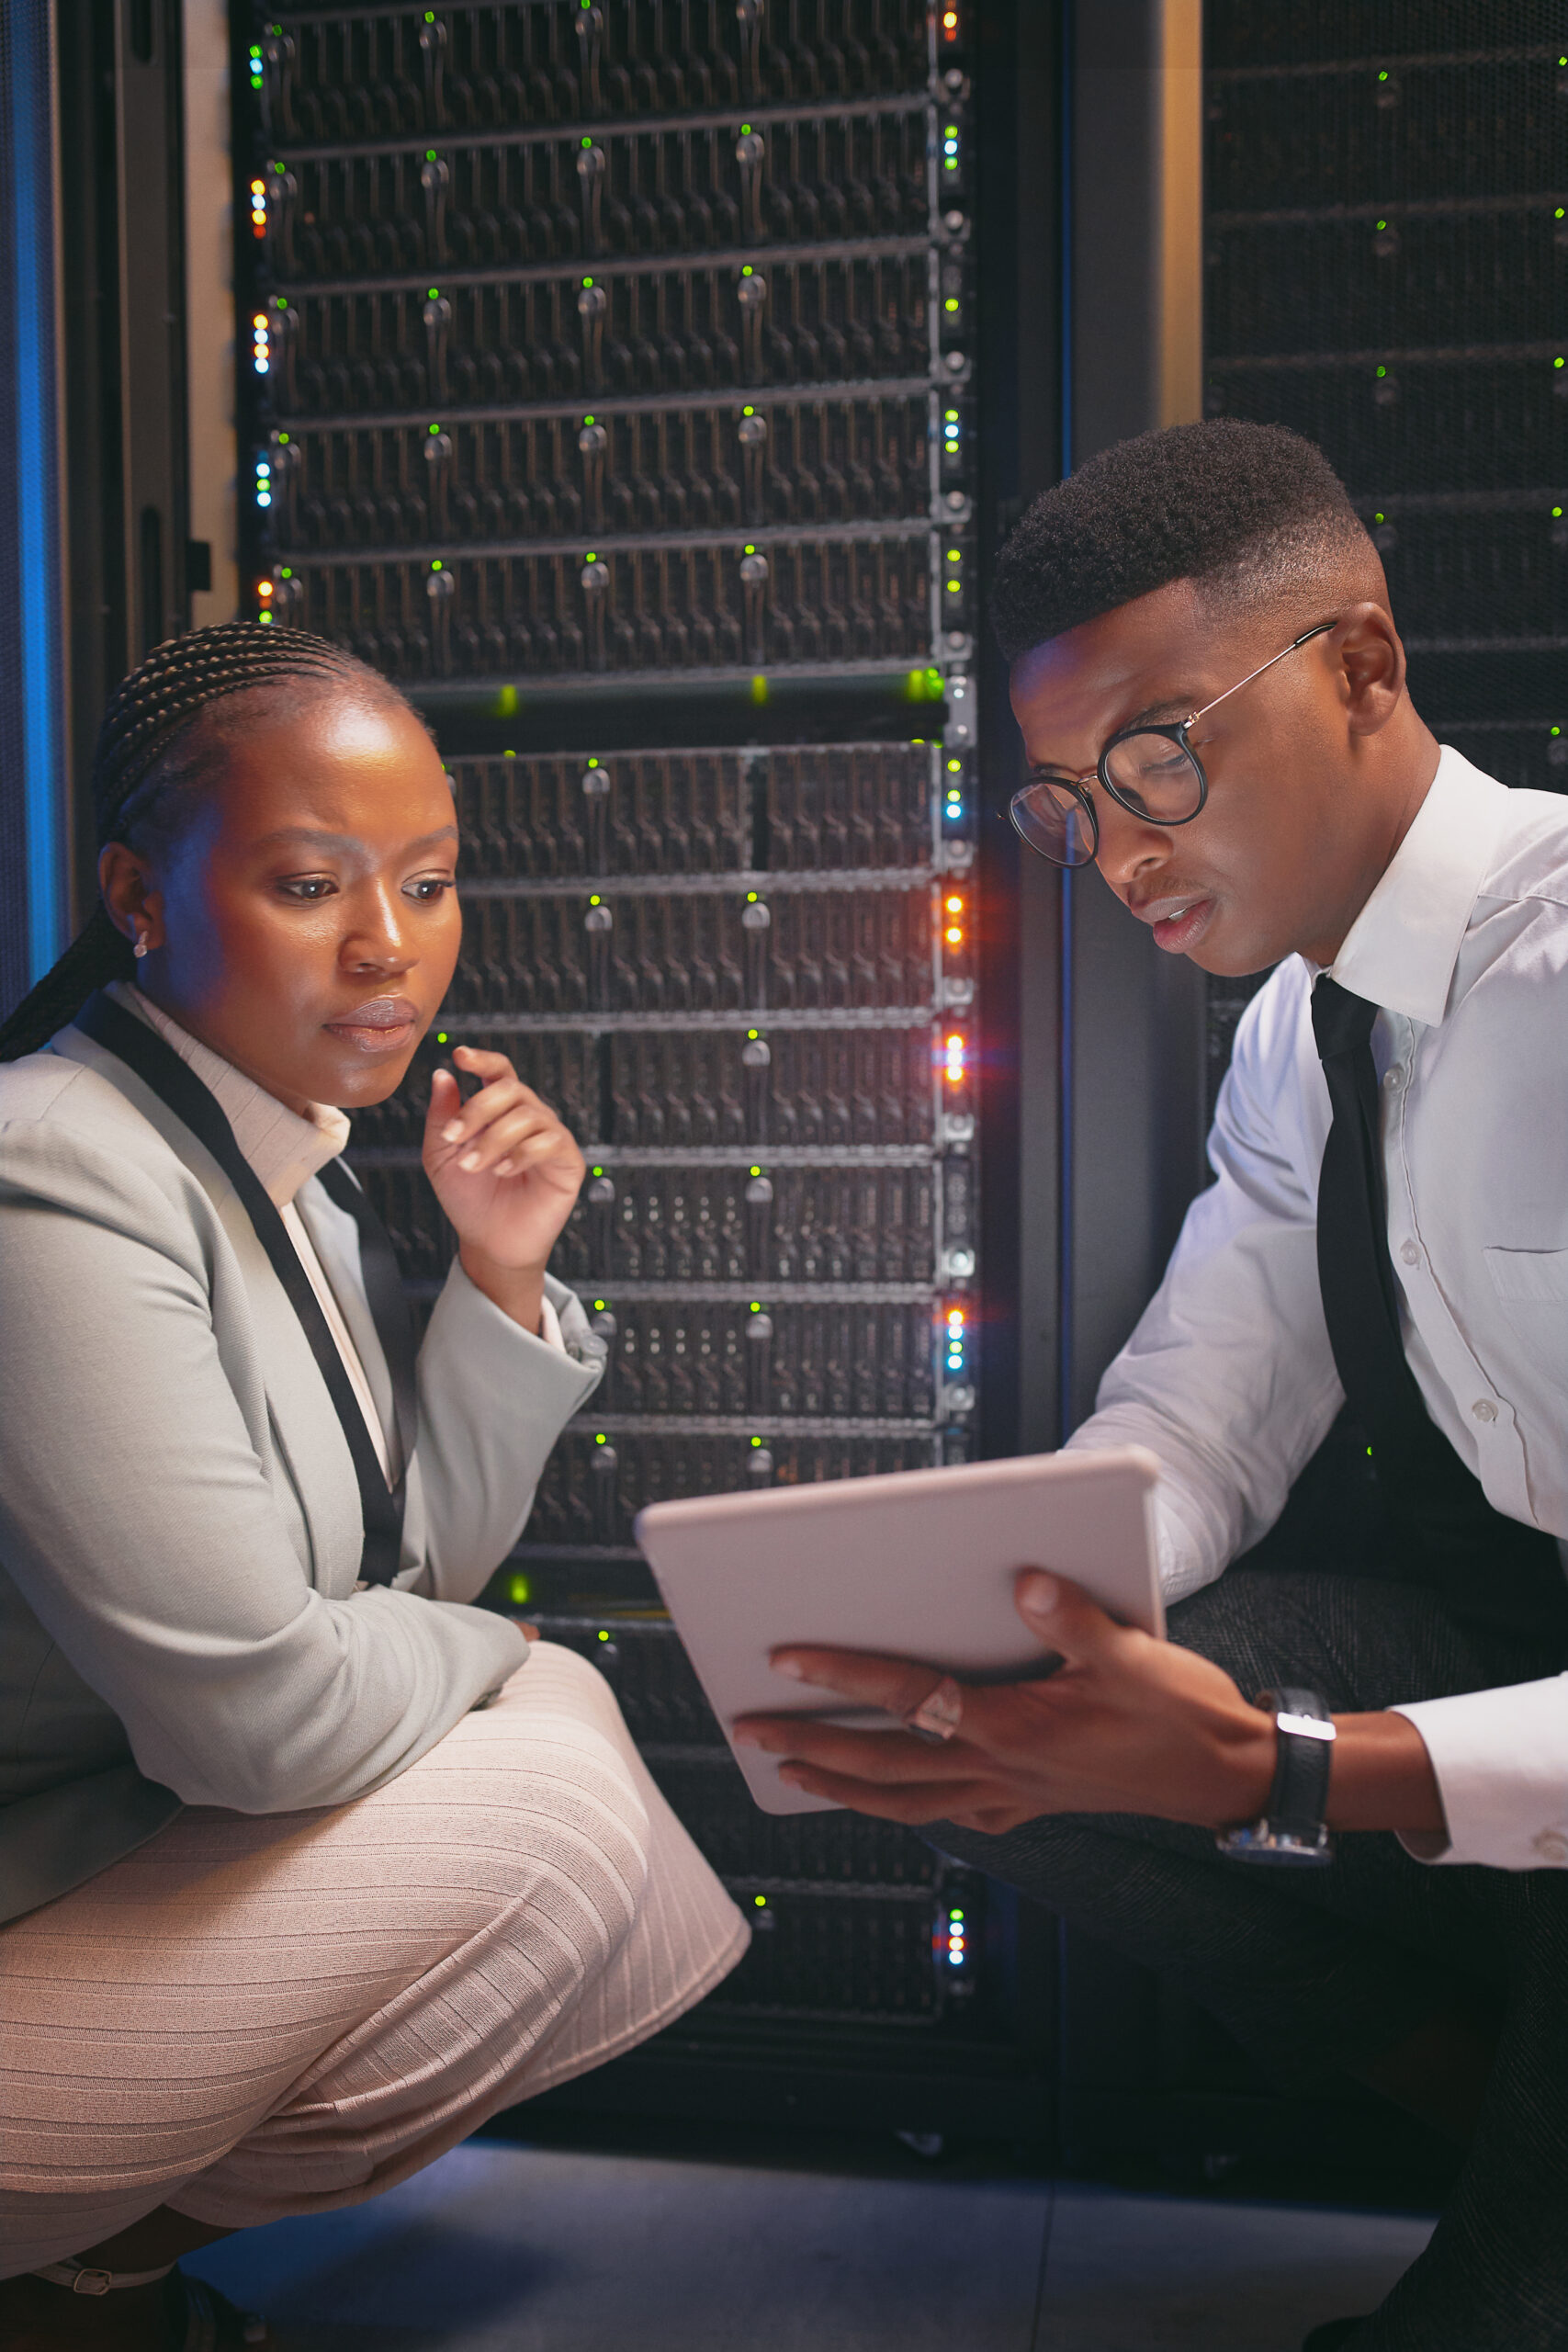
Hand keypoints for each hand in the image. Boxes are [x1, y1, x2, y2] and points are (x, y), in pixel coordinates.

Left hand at [423, 1045, 584, 1327]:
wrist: (488, 1242)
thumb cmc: (468, 1198)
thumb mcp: (441, 1154)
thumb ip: (441, 1115)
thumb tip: (443, 1074)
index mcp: (499, 1111)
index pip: (498, 1072)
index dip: (483, 1059)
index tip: (460, 1056)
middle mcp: (529, 1117)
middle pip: (510, 1088)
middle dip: (477, 1109)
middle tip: (453, 1138)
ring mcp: (551, 1136)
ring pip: (527, 1115)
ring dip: (492, 1139)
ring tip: (471, 1165)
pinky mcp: (568, 1161)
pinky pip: (549, 1141)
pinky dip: (521, 1153)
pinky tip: (503, 1171)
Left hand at [733, 1571, 1278, 1835]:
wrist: (1227, 1773)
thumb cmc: (1181, 1713)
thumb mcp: (1133, 1655)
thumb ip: (1075, 1619)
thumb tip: (1026, 1583)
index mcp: (1014, 1726)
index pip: (909, 1697)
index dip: (845, 1676)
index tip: (788, 1659)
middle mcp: (1001, 1769)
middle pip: (885, 1764)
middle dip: (813, 1745)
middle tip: (751, 1730)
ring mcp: (1013, 1794)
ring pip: (907, 1801)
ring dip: (844, 1787)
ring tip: (793, 1771)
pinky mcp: (1032, 1804)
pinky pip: (949, 1813)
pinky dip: (907, 1807)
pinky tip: (892, 1799)